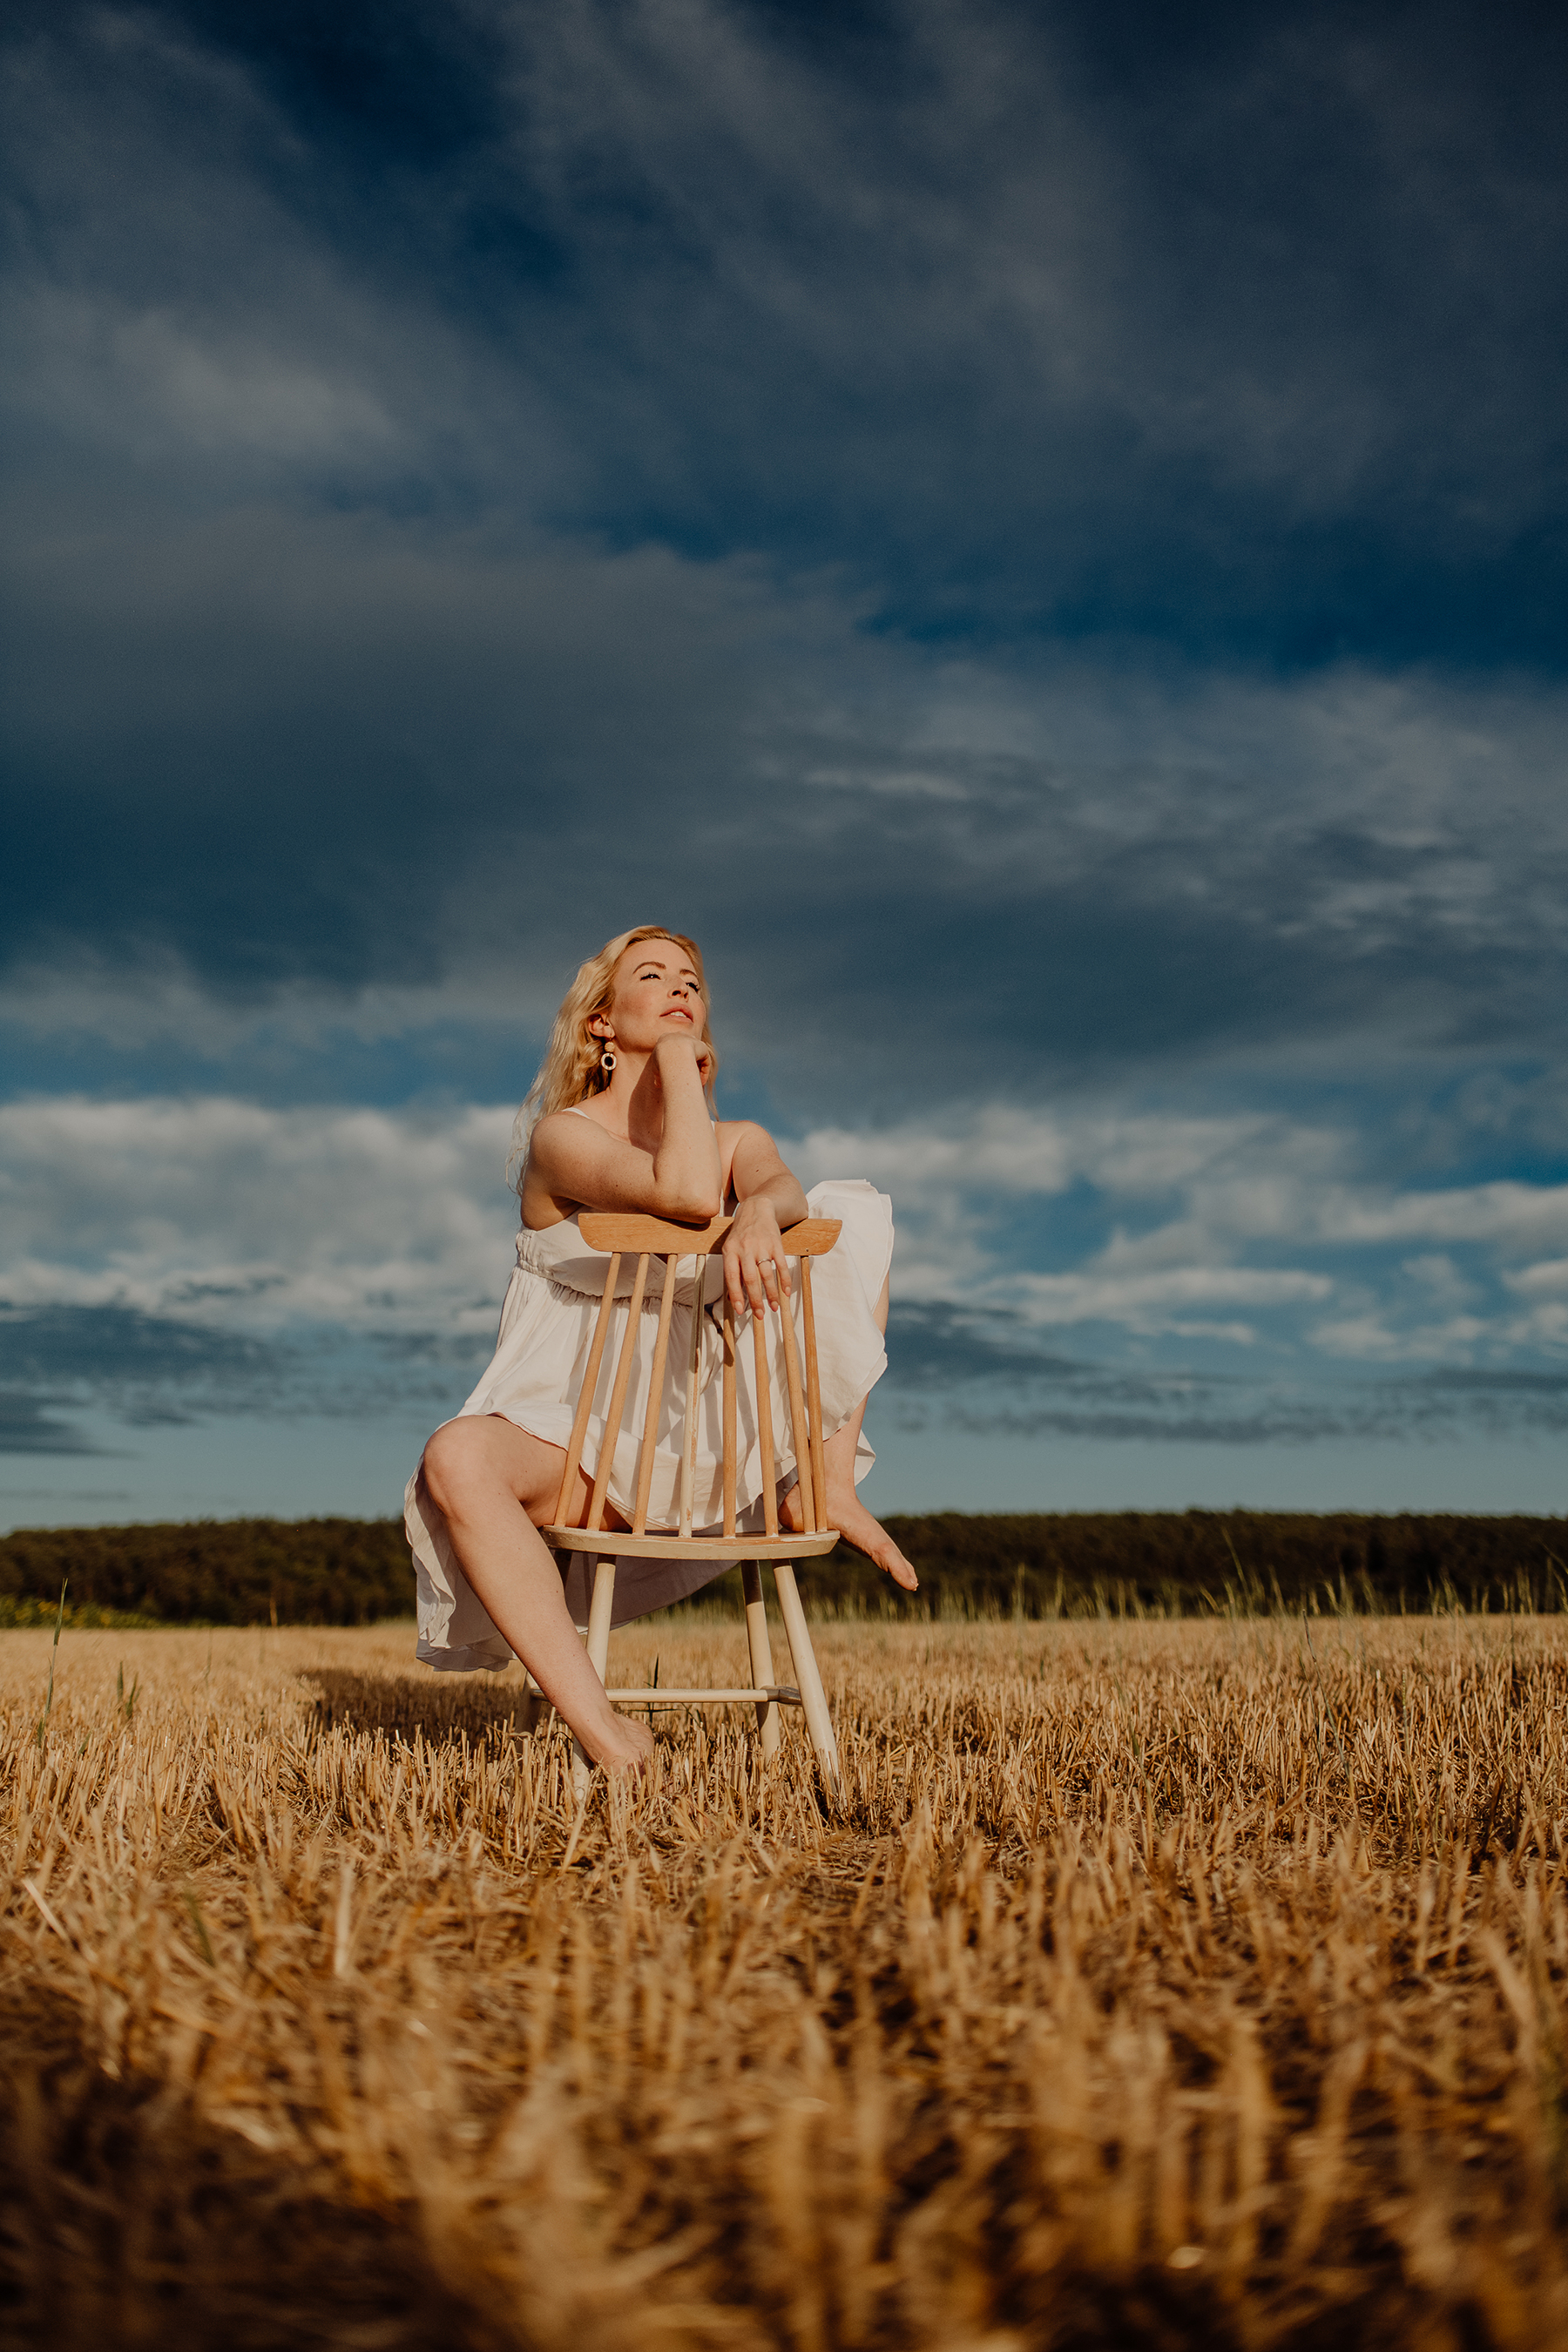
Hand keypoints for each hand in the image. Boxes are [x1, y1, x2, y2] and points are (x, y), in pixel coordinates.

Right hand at [654, 1031, 715, 1088]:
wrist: (671, 1054)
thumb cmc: (660, 1062)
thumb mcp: (655, 1069)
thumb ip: (658, 1075)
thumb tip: (658, 1084)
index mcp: (666, 1038)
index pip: (671, 1048)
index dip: (674, 1062)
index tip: (674, 1074)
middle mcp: (679, 1035)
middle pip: (685, 1050)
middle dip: (687, 1064)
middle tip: (686, 1078)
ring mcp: (692, 1039)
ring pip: (696, 1056)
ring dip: (697, 1069)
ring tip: (696, 1083)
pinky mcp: (702, 1046)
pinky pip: (704, 1060)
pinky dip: (704, 1071)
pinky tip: (701, 1082)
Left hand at [723, 1196, 789, 1315]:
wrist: (756, 1208)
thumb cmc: (741, 1234)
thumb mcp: (730, 1248)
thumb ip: (732, 1270)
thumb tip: (733, 1297)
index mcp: (730, 1251)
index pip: (732, 1277)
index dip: (736, 1295)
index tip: (741, 1311)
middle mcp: (745, 1248)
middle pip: (751, 1279)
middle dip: (755, 1300)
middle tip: (760, 1315)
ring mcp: (761, 1246)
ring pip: (767, 1275)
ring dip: (771, 1294)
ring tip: (774, 1307)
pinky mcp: (776, 1243)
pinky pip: (781, 1265)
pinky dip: (785, 1280)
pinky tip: (786, 1292)